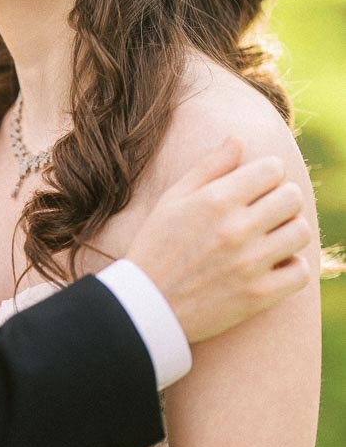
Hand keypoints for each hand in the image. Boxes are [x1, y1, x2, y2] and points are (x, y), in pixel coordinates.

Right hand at [127, 137, 310, 343]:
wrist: (146, 307)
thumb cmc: (156, 247)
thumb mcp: (172, 200)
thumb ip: (208, 167)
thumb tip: (238, 140)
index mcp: (214, 201)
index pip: (272, 168)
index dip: (267, 174)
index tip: (256, 187)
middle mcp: (235, 229)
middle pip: (291, 197)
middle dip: (281, 199)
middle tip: (265, 212)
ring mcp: (249, 264)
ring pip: (299, 232)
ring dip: (288, 231)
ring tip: (270, 238)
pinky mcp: (258, 295)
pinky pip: (300, 272)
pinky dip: (292, 267)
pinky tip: (272, 265)